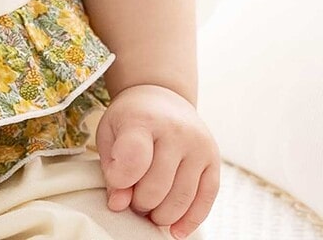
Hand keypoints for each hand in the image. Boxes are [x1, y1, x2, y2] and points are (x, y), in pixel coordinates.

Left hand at [95, 84, 219, 239]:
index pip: (135, 157)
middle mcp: (175, 131)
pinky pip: (206, 199)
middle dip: (140, 204)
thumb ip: (111, 168)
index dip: (121, 180)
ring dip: (162, 215)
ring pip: (181, 198)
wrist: (162, 97)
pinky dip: (190, 220)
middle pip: (157, 186)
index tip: (116, 185)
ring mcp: (198, 146)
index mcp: (143, 119)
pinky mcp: (214, 160)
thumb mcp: (110, 133)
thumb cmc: (131, 119)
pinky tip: (175, 230)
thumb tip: (118, 204)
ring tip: (149, 211)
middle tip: (133, 202)